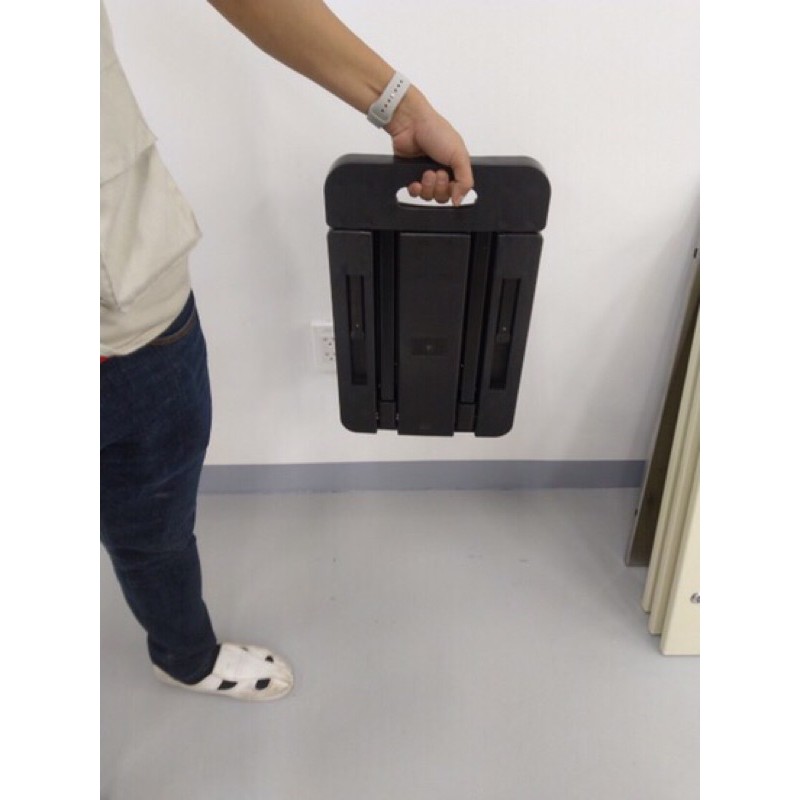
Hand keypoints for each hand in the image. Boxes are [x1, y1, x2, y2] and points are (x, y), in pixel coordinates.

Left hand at [386, 88, 473, 205]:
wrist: (411, 124)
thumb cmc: (436, 131)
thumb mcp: (459, 155)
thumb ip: (465, 180)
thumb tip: (459, 201)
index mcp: (455, 166)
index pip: (457, 191)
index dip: (453, 191)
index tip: (451, 181)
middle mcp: (441, 171)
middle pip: (442, 196)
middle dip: (440, 188)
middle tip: (437, 173)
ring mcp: (424, 174)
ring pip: (428, 196)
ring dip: (427, 187)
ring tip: (426, 172)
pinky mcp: (410, 175)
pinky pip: (413, 193)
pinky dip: (415, 190)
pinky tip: (415, 182)